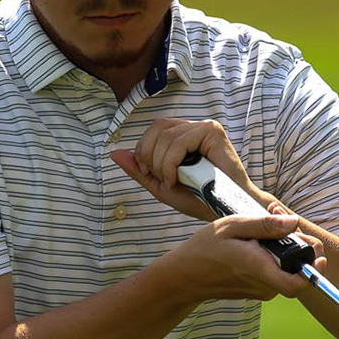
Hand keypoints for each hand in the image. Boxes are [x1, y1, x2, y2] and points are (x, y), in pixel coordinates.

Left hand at [109, 118, 272, 220]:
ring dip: (161, 164)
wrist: (224, 210)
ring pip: (165, 135)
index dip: (143, 151)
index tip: (151, 175)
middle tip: (162, 179)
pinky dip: (171, 162)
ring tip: (173, 181)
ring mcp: (204, 127)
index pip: (153, 130)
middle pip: (156, 128)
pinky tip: (178, 178)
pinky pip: (179, 142)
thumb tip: (115, 153)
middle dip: (149, 156)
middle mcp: (193, 127)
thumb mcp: (161, 185)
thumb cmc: (199, 199)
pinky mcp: (213, 132)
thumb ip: (139, 170)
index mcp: (181, 135)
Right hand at [157, 212, 326, 302]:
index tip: (317, 254)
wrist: (185, 276)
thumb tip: (293, 223)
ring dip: (286, 249)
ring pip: (287, 270)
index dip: (314, 271)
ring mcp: (261, 290)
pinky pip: (276, 273)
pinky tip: (259, 242)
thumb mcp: (232, 226)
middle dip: (298, 245)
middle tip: (284, 221)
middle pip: (297, 271)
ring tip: (266, 228)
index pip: (297, 283)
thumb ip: (265, 225)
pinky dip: (275, 257)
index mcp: (258, 268)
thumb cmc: (205, 249)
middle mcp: (263, 284)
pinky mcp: (258, 290)